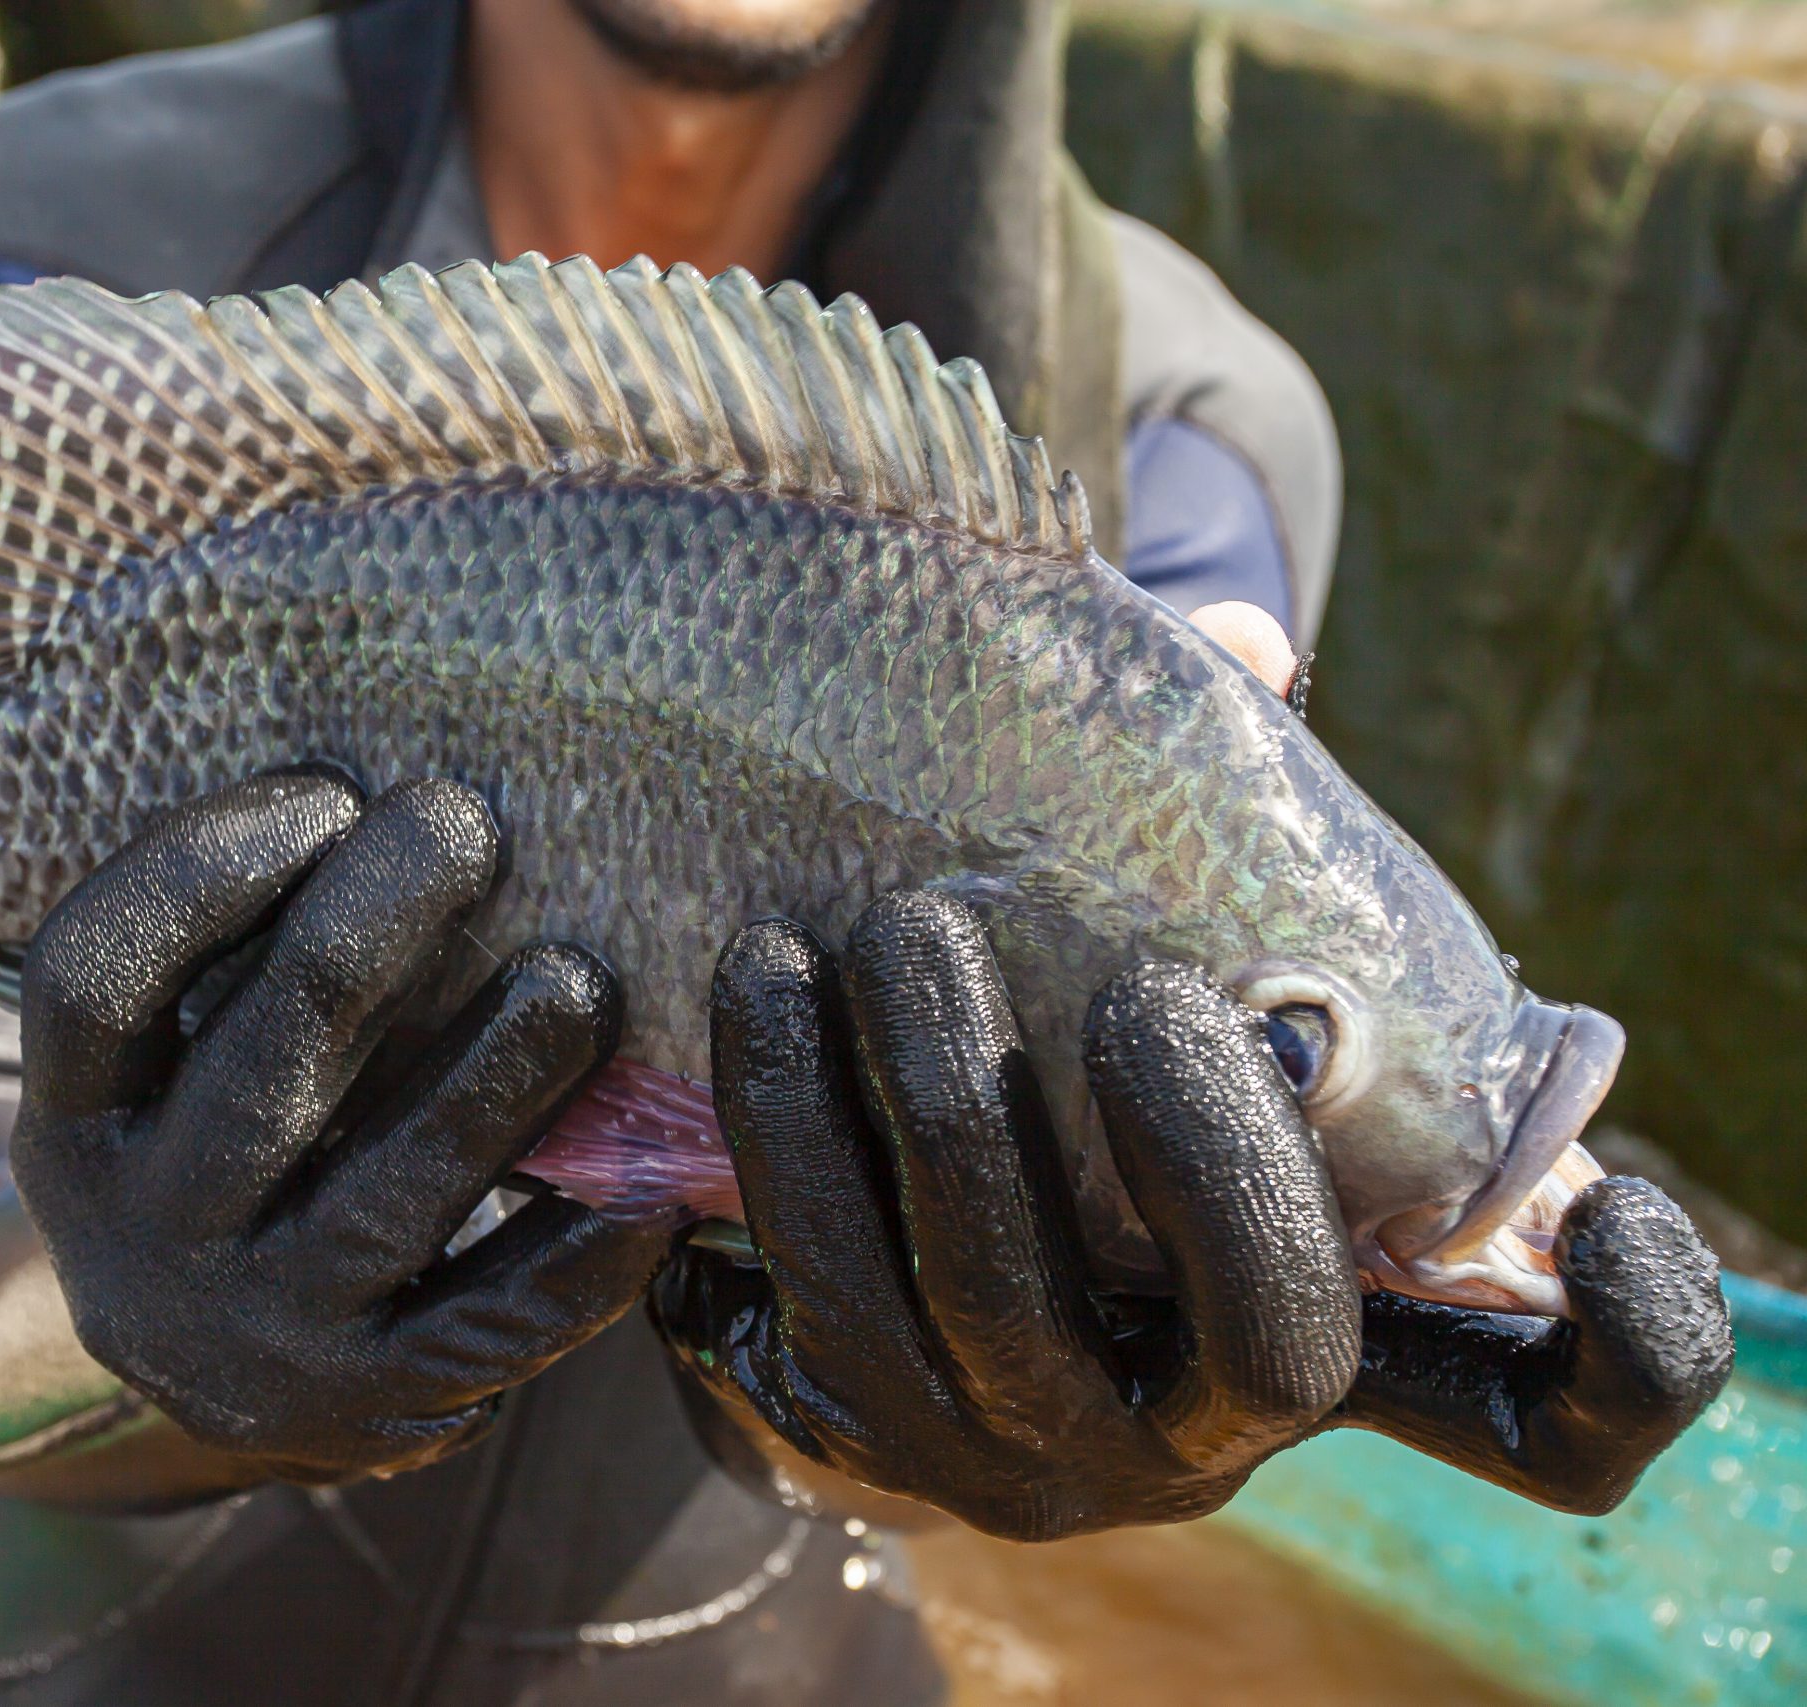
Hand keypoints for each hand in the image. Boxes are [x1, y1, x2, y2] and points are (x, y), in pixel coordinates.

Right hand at [11, 771, 674, 1484]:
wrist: (219, 1385)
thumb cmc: (224, 1147)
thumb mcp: (164, 1068)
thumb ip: (227, 951)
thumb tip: (375, 770)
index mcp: (75, 1122)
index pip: (93, 981)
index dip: (197, 874)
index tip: (325, 788)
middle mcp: (148, 1234)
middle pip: (256, 1066)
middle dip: (365, 933)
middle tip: (464, 823)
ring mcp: (261, 1329)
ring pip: (386, 1197)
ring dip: (492, 1078)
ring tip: (581, 978)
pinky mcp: (376, 1404)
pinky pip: (491, 1326)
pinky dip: (580, 1257)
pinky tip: (660, 1186)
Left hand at [652, 892, 1730, 1536]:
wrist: (848, 1251)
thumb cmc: (1053, 1089)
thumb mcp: (1153, 990)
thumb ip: (1219, 838)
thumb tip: (1237, 642)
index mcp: (1316, 1333)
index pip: (1552, 1422)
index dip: (1619, 1347)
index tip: (1600, 1207)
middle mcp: (1186, 1433)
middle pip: (1260, 1340)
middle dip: (1208, 1152)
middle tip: (1066, 967)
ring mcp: (1011, 1451)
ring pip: (975, 1314)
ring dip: (908, 1114)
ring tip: (824, 939)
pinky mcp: (846, 1433)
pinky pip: (800, 1308)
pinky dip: (765, 1146)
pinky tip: (738, 994)